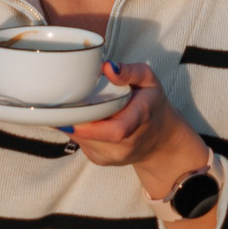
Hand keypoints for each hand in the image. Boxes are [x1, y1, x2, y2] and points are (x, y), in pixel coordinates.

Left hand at [68, 62, 208, 196]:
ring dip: (75, 123)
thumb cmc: (153, 106)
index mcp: (140, 118)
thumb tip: (107, 67)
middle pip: (90, 134)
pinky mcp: (102, 160)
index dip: (87, 126)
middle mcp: (127, 143)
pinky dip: (79, 131)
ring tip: (81, 107)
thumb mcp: (149, 81)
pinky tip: (87, 120)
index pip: (115, 130)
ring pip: (81, 139)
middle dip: (74, 118)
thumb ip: (130, 71)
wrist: (161, 139)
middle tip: (66, 100)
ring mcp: (114, 156)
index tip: (67, 113)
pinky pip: (82, 144)